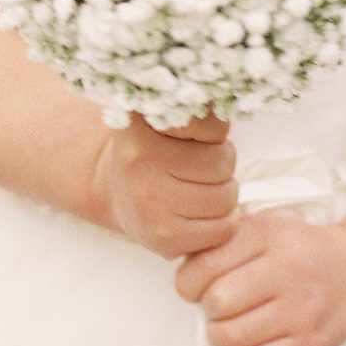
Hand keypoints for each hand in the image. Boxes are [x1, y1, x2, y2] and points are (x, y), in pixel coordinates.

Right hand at [93, 108, 240, 260]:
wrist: (118, 191)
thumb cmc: (155, 147)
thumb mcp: (163, 116)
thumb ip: (194, 108)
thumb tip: (223, 109)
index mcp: (139, 122)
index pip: (212, 122)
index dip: (215, 129)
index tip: (198, 133)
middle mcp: (138, 160)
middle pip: (223, 160)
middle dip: (222, 162)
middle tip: (201, 163)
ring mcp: (148, 202)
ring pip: (227, 196)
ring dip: (224, 192)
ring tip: (200, 186)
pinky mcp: (162, 237)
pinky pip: (222, 229)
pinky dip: (222, 221)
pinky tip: (199, 212)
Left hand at [172, 209, 345, 345]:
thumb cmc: (299, 250)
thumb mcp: (265, 226)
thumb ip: (224, 241)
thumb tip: (182, 271)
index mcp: (267, 235)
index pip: (204, 265)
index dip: (189, 282)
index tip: (196, 286)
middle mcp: (285, 270)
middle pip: (216, 302)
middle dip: (208, 308)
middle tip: (219, 305)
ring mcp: (299, 310)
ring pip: (230, 337)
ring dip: (220, 335)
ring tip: (232, 324)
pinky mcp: (307, 344)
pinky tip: (246, 345)